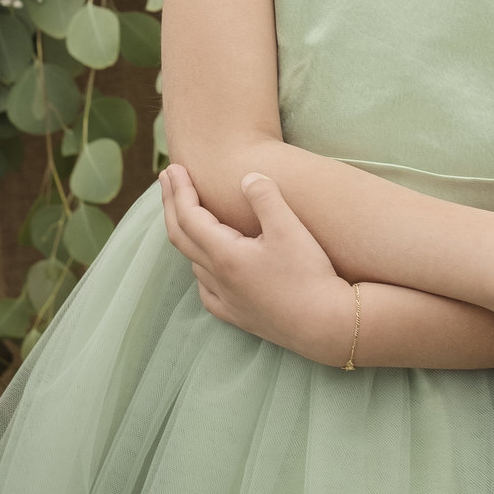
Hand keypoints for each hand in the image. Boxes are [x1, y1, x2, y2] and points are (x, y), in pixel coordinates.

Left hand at [158, 162, 355, 365]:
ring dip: (185, 233)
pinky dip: (200, 270)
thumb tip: (246, 177)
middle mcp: (219, 279)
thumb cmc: (309, 275)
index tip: (173, 168)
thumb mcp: (290, 227)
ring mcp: (227, 300)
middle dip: (171, 204)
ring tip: (187, 214)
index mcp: (225, 255)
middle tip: (166, 178)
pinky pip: (207, 291)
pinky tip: (206, 269)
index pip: (189, 216)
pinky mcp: (240, 316)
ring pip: (194, 263)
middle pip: (181, 237)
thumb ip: (264, 197)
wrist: (327, 325)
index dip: (179, 190)